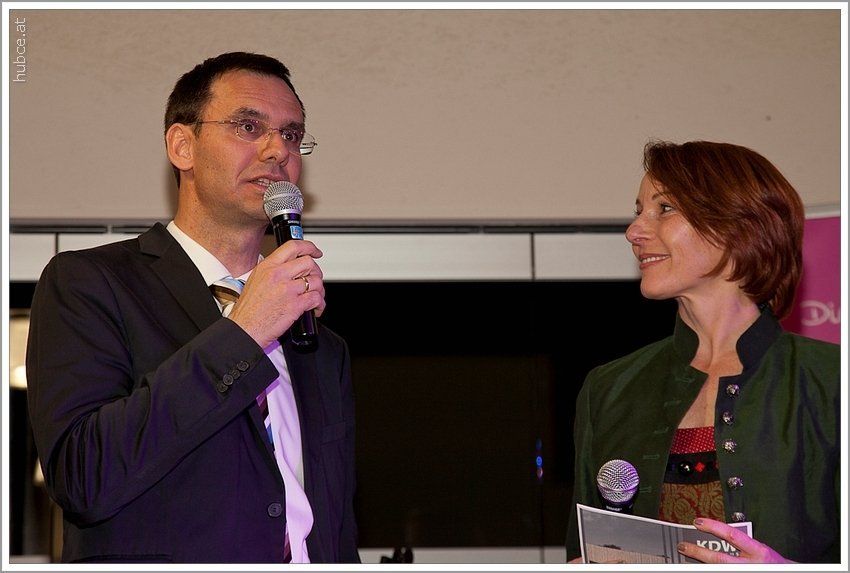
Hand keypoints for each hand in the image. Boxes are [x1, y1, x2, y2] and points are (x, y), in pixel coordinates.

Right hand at [228, 240, 325, 347]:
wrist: (245, 329)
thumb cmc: (248, 310)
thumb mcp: (255, 280)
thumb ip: (272, 271)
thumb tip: (289, 266)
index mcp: (267, 267)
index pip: (293, 247)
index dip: (309, 247)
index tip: (315, 252)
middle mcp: (278, 275)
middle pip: (308, 263)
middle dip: (316, 272)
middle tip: (314, 279)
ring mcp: (287, 289)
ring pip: (315, 281)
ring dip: (319, 290)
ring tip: (315, 296)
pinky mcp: (295, 305)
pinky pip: (316, 298)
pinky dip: (320, 304)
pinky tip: (315, 308)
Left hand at [677, 517, 793, 563]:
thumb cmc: (774, 564)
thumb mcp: (760, 549)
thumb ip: (742, 543)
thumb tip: (718, 533)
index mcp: (758, 551)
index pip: (732, 536)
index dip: (714, 527)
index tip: (697, 522)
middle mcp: (751, 564)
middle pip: (721, 559)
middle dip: (699, 552)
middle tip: (682, 546)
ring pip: (720, 569)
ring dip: (702, 564)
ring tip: (687, 559)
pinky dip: (713, 570)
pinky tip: (702, 567)